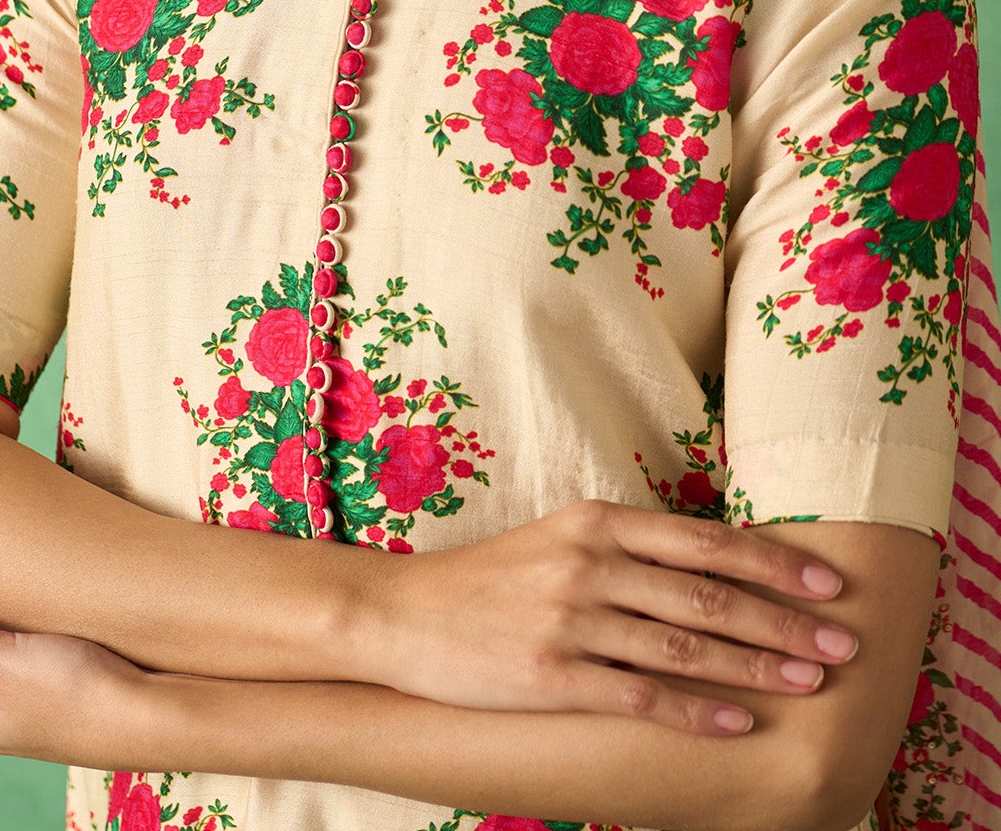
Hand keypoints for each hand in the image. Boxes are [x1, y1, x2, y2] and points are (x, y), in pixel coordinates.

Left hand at [0, 582, 147, 767]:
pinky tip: (76, 605)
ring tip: (46, 583)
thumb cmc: (72, 690)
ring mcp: (51, 703)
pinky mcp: (87, 686)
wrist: (156, 714)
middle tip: (13, 569)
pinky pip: (60, 647)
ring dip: (32, 613)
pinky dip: (62, 623)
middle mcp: (10, 716)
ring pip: (26, 644)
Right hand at [353, 499, 858, 736]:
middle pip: (708, 593)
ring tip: (809, 683)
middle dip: (784, 620)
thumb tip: (715, 563)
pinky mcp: (550, 675)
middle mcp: (591, 562)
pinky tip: (736, 724)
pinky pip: (638, 695)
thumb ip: (630, 547)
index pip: (706, 540)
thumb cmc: (494, 579)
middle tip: (841, 643)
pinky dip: (695, 711)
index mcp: (598, 521)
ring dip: (755, 666)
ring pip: (684, 644)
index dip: (774, 561)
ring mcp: (571, 619)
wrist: (405, 615)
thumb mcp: (562, 539)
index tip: (828, 582)